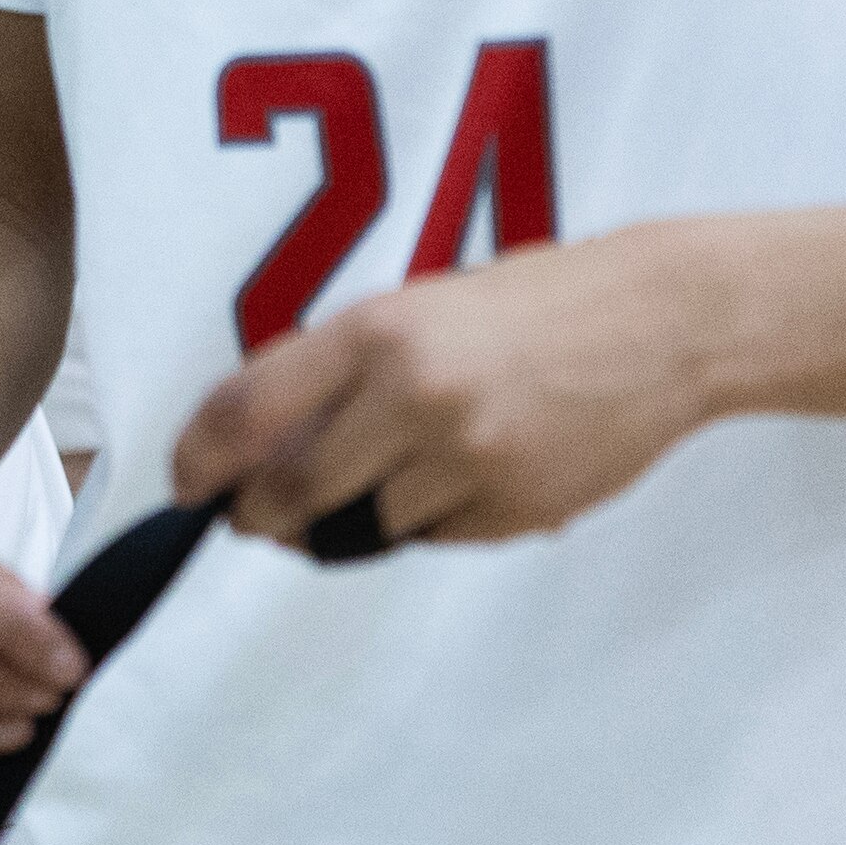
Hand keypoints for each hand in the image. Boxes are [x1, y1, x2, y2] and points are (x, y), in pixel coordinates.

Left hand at [176, 232, 717, 550]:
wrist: (661, 324)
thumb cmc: (530, 304)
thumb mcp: (417, 308)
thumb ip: (339, 371)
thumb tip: (256, 448)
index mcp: (377, 332)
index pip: (247, 411)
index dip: (199, 461)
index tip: (184, 486)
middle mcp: (414, 397)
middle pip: (294, 494)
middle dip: (260, 515)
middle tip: (250, 518)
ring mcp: (469, 460)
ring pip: (366, 526)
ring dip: (350, 520)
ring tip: (383, 477)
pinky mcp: (515, 511)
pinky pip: (433, 539)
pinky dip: (424, 522)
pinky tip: (459, 479)